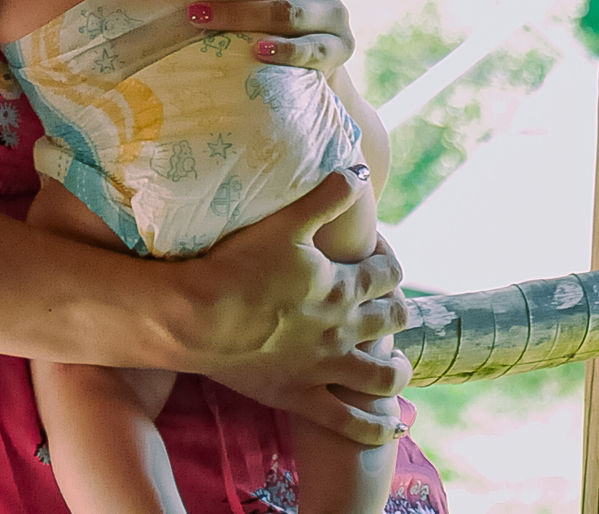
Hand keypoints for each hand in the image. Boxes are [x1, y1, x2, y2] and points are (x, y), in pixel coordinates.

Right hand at [169, 173, 410, 446]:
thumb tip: (359, 172)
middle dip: (397, 309)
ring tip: (396, 364)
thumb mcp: (286, 221)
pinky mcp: (303, 397)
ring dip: (397, 370)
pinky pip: (353, 422)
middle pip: (392, 321)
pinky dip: (377, 427)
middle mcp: (343, 330)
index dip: (387, 258)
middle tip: (384, 303)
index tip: (374, 250)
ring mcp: (325, 368)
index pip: (388, 273)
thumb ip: (327, 197)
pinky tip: (391, 427)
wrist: (201, 318)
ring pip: (384, 377)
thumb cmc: (239, 264)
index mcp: (342, 287)